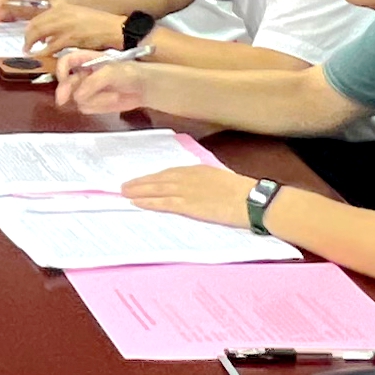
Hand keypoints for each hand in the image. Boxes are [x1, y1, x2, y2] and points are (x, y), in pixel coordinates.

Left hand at [21, 3, 123, 53]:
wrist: (112, 28)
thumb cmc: (97, 23)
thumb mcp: (75, 14)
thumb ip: (59, 21)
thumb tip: (46, 34)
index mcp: (61, 7)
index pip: (37, 17)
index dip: (29, 29)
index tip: (28, 36)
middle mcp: (60, 13)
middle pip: (34, 25)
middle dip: (27, 38)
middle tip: (26, 47)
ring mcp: (64, 26)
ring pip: (38, 35)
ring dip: (31, 45)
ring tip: (31, 52)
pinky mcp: (69, 38)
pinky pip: (50, 47)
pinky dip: (43, 53)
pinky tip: (42, 56)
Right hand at [51, 52, 150, 115]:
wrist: (145, 88)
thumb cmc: (131, 73)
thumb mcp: (111, 72)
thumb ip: (93, 82)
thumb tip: (77, 96)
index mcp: (87, 60)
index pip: (66, 61)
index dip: (61, 69)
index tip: (62, 79)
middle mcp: (84, 74)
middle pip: (66, 83)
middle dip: (66, 91)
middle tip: (63, 100)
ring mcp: (87, 90)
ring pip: (76, 98)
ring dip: (94, 99)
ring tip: (113, 94)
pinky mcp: (92, 103)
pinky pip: (86, 108)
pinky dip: (98, 106)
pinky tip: (112, 100)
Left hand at [118, 163, 247, 228]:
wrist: (251, 199)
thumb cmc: (242, 192)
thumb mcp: (220, 179)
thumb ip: (205, 181)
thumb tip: (198, 187)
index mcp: (198, 169)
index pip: (169, 172)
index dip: (153, 177)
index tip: (142, 179)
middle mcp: (188, 177)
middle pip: (158, 179)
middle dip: (141, 182)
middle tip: (123, 186)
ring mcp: (187, 190)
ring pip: (156, 189)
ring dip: (139, 191)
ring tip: (124, 193)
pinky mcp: (187, 205)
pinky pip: (162, 202)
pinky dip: (148, 202)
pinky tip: (136, 202)